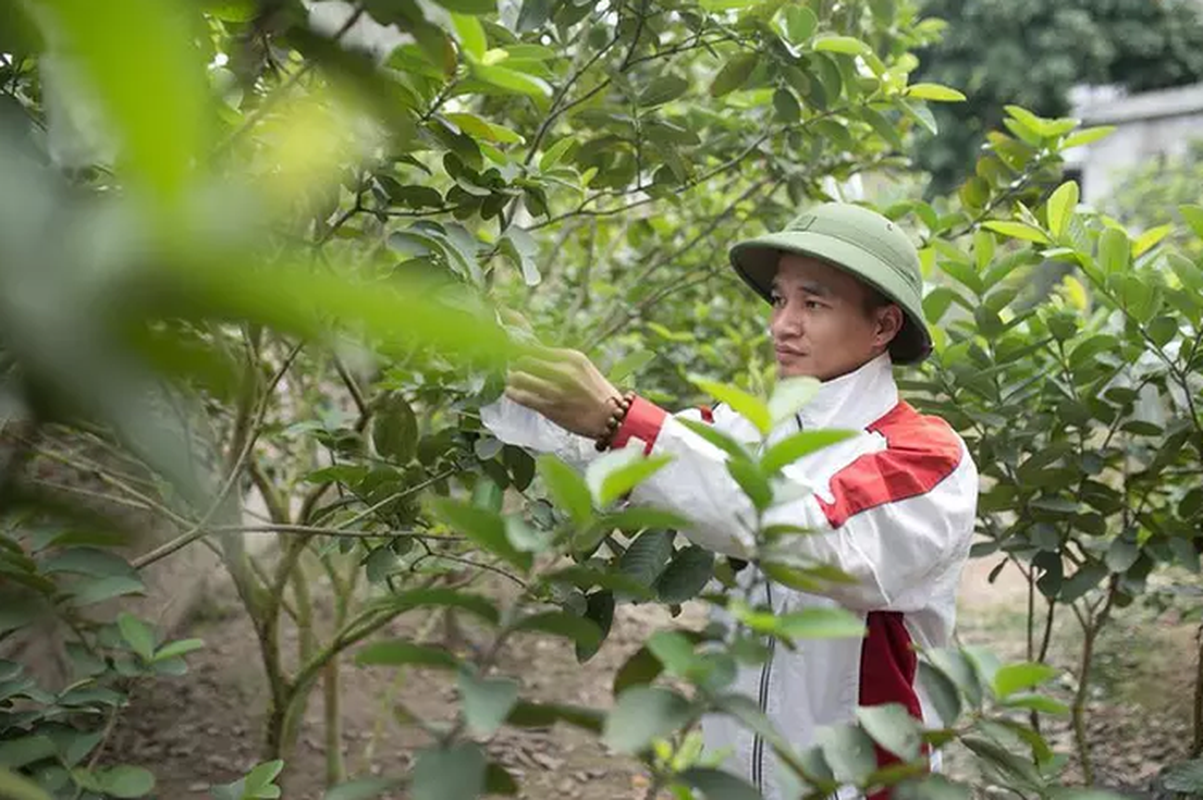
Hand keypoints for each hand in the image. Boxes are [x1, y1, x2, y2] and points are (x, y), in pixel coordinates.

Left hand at [505, 347, 621, 438]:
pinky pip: (521, 396)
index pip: (535, 347)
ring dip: (512, 378)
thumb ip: (561, 362)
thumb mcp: (583, 369)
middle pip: (524, 359)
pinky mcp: (549, 407)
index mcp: (571, 357)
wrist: (612, 418)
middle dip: (516, 364)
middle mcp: (562, 370)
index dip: (522, 350)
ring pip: (519, 376)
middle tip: (513, 369)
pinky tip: (511, 392)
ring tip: (512, 381)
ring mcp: (554, 389)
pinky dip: (513, 393)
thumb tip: (537, 357)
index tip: (515, 353)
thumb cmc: (598, 394)